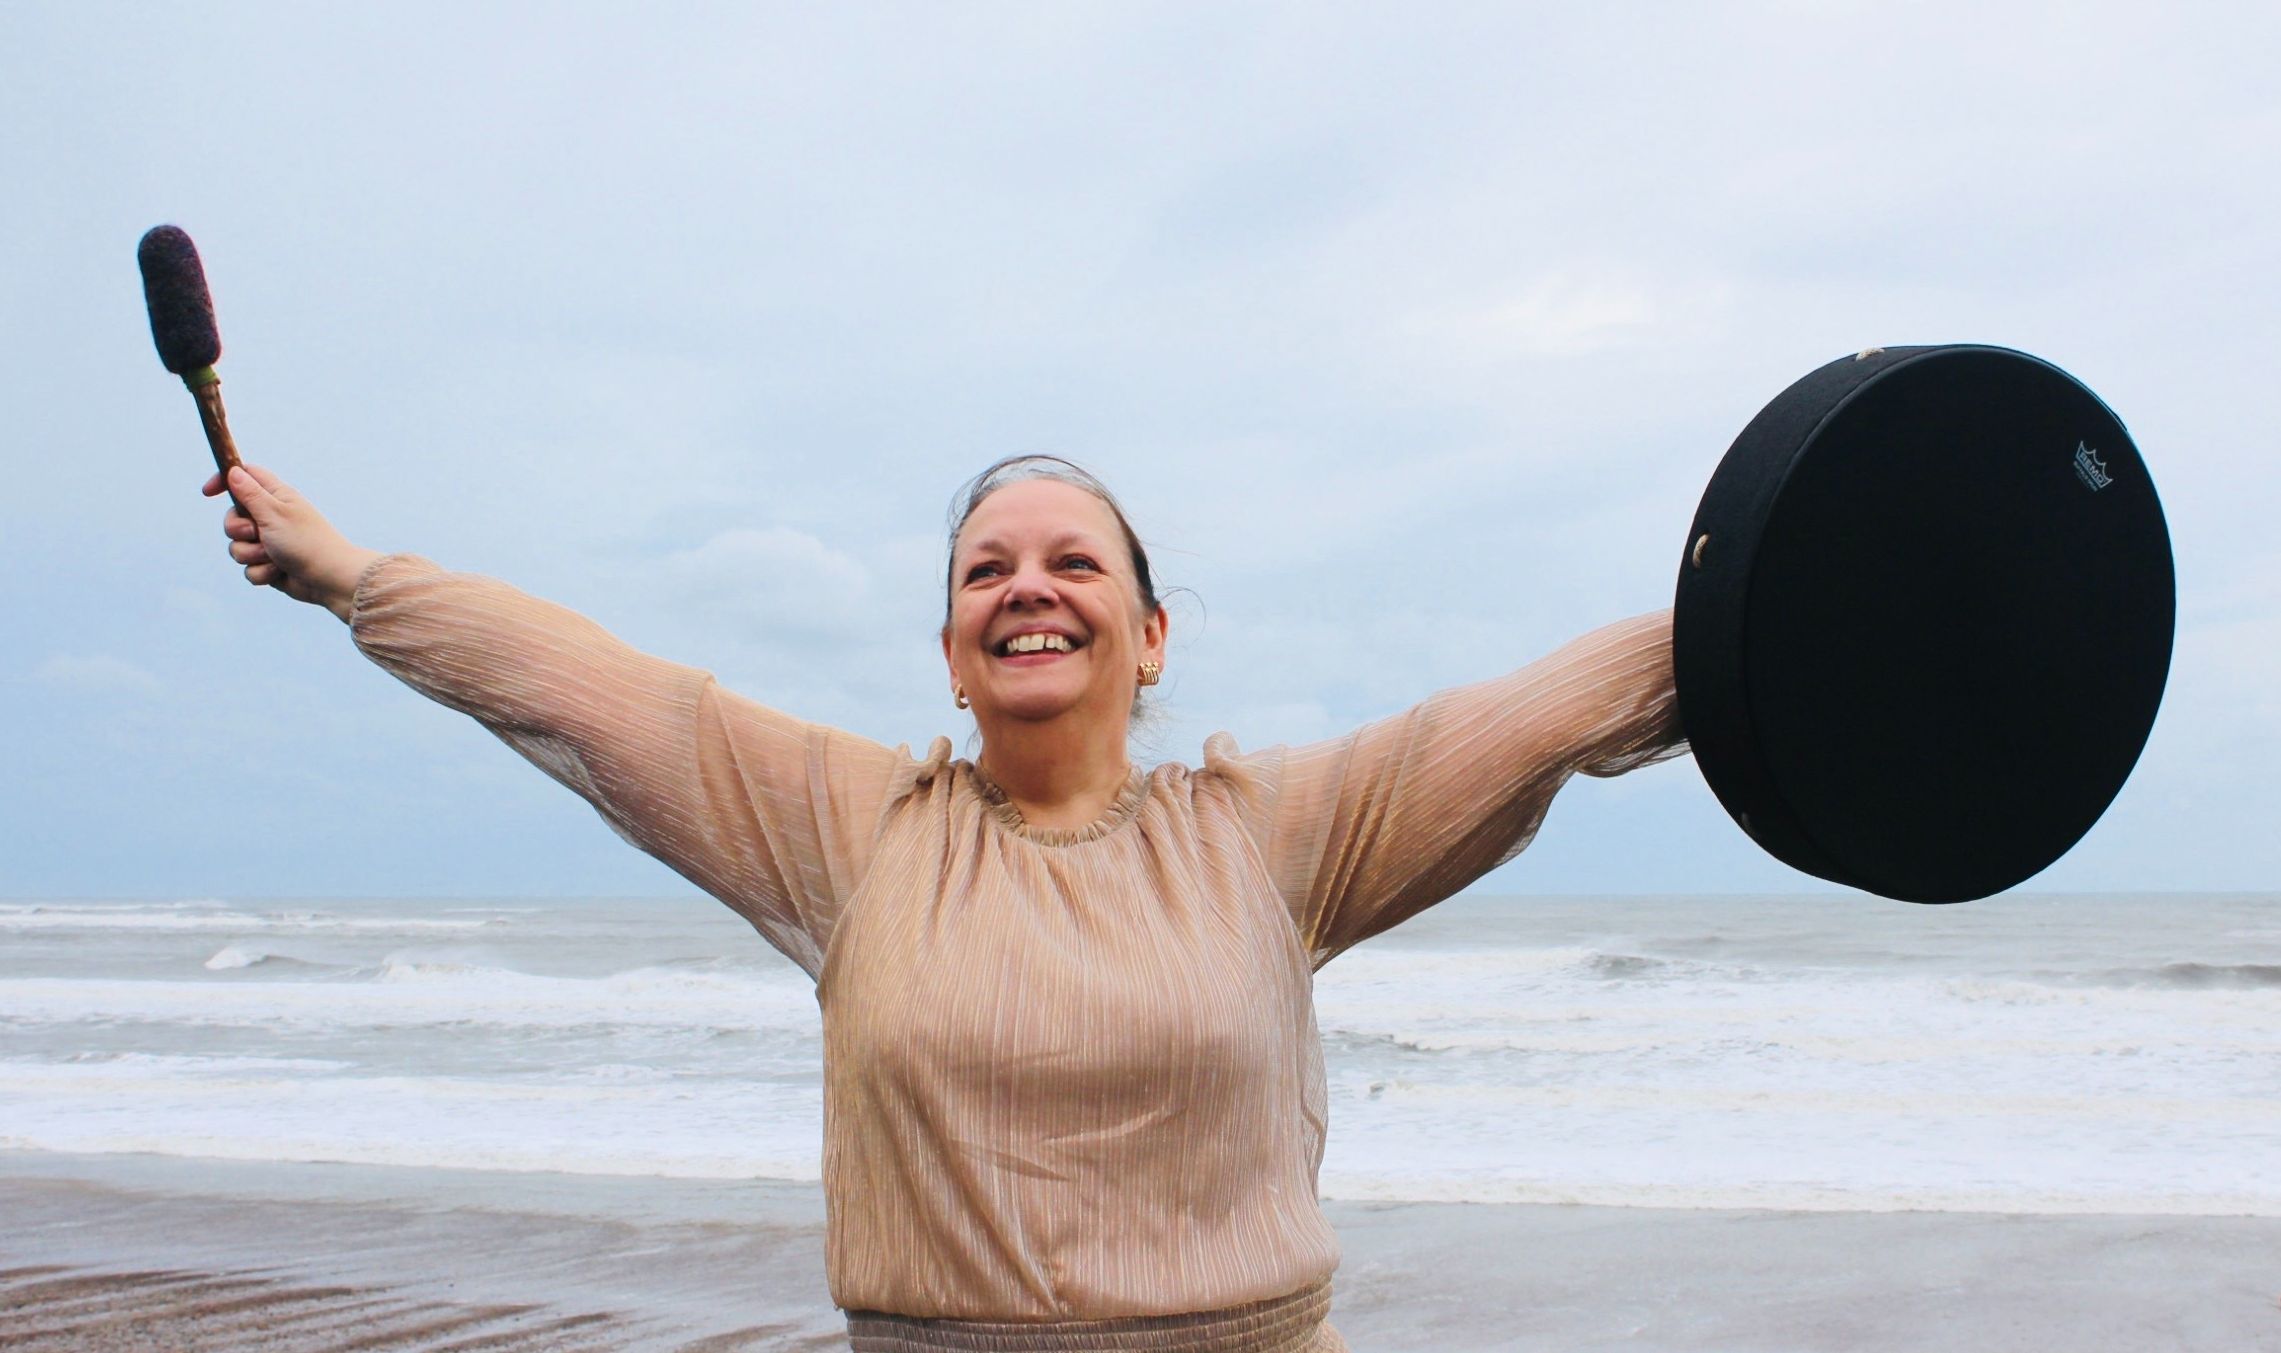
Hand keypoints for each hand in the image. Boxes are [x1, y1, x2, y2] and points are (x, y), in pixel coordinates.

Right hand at [203, 463, 382, 621]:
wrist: (329, 579)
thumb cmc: (306, 542)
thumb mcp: (274, 513)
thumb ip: (250, 494)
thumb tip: (234, 471)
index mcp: (276, 497)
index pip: (245, 477)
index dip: (224, 481)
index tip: (207, 493)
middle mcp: (271, 517)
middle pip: (232, 518)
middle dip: (236, 530)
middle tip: (256, 533)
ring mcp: (269, 542)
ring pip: (237, 546)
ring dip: (251, 554)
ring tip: (273, 556)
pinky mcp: (269, 564)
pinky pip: (248, 568)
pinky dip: (261, 572)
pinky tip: (278, 572)